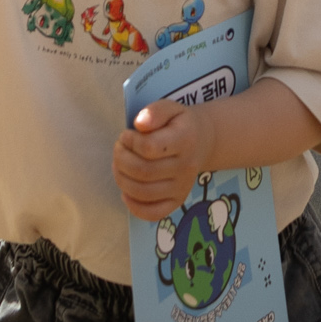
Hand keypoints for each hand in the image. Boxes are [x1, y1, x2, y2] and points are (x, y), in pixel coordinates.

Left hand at [114, 98, 210, 218]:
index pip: (150, 148)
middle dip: (121, 159)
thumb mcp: (170, 108)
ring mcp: (183, 187)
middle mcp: (186, 167)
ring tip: (120, 165)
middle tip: (119, 148)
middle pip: (143, 172)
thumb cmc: (179, 124)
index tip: (126, 135)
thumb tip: (139, 124)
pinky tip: (126, 192)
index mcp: (185, 140)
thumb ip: (154, 112)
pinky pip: (153, 213)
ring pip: (143, 192)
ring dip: (122, 179)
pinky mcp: (178, 201)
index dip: (130, 142)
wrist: (202, 141)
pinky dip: (133, 206)